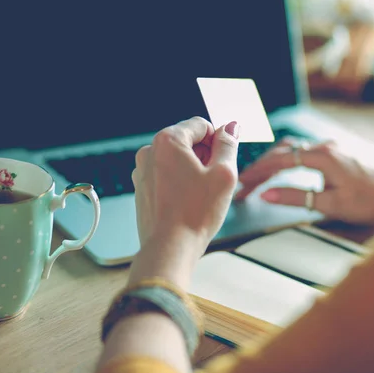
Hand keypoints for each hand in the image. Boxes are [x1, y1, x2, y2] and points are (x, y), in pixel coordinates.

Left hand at [132, 117, 239, 255]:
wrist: (170, 248)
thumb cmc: (196, 213)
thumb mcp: (224, 174)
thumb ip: (229, 145)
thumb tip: (231, 127)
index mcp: (167, 141)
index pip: (201, 125)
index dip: (218, 141)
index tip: (224, 162)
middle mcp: (149, 151)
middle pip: (188, 141)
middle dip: (205, 156)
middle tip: (214, 181)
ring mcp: (142, 171)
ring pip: (177, 159)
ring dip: (193, 170)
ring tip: (201, 195)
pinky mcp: (142, 188)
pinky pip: (167, 176)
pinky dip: (180, 183)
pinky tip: (188, 202)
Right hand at [236, 139, 373, 223]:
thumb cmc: (373, 200)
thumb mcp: (332, 204)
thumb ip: (296, 197)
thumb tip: (267, 194)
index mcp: (323, 157)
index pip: (280, 161)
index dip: (258, 173)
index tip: (243, 183)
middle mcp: (326, 146)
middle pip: (284, 150)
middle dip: (262, 167)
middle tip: (246, 184)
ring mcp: (334, 146)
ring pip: (295, 148)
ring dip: (275, 161)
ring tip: (260, 177)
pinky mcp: (340, 152)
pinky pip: (307, 150)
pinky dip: (290, 159)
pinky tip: (286, 170)